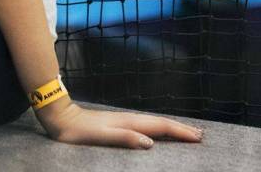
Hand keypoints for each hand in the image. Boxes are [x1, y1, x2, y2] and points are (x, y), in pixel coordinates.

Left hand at [36, 98, 203, 149]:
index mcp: (128, 123)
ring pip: (154, 123)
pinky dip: (158, 128)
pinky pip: (145, 125)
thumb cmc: (76, 131)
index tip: (197, 137)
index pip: (160, 127)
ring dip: (172, 127)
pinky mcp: (118, 123)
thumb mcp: (98, 136)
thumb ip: (123, 138)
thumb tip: (149, 142)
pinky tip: (158, 132)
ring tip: (187, 132)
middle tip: (201, 135)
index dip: (179, 132)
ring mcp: (124, 120)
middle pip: (160, 123)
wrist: (60, 117)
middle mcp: (129, 119)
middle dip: (181, 128)